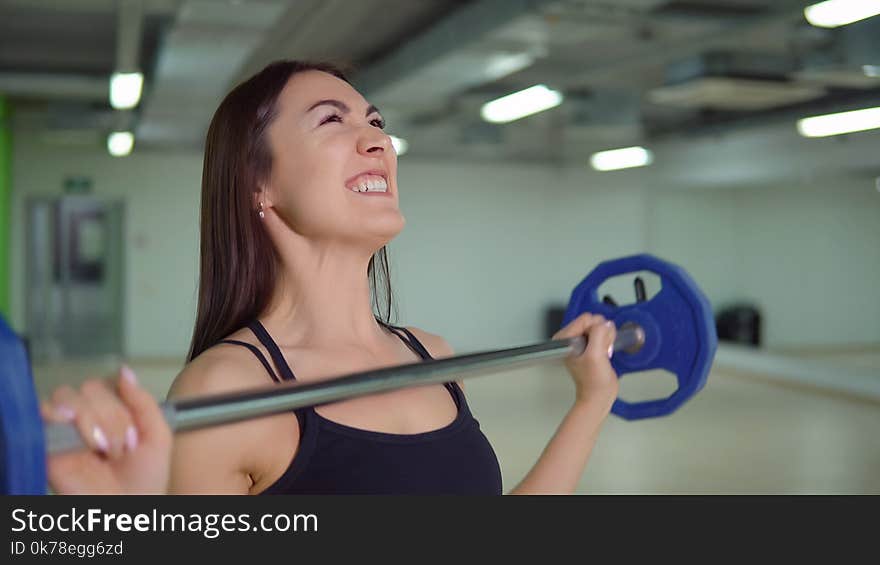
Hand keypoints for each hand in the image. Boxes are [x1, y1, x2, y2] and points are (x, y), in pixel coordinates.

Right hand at [41, 366, 172, 493]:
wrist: (128, 507)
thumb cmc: (144, 478)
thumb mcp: (157, 435)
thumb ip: (143, 401)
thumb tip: (124, 370)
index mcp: (112, 411)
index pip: (109, 382)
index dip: (123, 403)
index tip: (136, 435)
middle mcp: (87, 416)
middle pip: (91, 388)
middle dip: (112, 417)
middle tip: (121, 449)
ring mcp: (67, 429)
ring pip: (69, 396)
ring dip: (92, 420)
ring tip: (104, 450)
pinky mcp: (49, 444)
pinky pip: (44, 413)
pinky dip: (62, 418)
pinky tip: (84, 439)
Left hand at [552, 313, 618, 409]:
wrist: (599, 395)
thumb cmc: (593, 382)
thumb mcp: (596, 356)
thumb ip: (599, 335)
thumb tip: (605, 324)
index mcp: (565, 339)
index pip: (585, 319)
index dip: (596, 330)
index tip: (596, 345)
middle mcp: (571, 338)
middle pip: (593, 321)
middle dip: (601, 335)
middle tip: (599, 351)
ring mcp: (581, 341)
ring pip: (600, 327)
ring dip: (605, 339)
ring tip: (601, 354)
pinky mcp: (590, 344)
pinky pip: (603, 333)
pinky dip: (607, 342)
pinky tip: (604, 353)